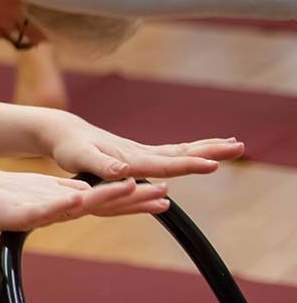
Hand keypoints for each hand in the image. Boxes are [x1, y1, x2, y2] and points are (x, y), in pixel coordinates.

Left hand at [0, 161, 173, 231]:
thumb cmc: (12, 195)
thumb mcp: (50, 193)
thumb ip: (75, 196)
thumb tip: (97, 196)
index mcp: (70, 203)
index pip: (110, 202)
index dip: (137, 201)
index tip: (165, 198)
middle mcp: (61, 210)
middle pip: (103, 206)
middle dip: (133, 202)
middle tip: (164, 197)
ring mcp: (43, 213)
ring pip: (79, 207)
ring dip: (105, 199)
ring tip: (130, 191)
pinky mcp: (21, 215)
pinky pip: (45, 211)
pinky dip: (62, 205)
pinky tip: (76, 199)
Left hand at [39, 114, 243, 181]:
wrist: (63, 132)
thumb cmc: (68, 147)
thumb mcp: (80, 157)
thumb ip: (101, 165)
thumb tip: (122, 169)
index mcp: (130, 157)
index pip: (165, 163)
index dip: (189, 165)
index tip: (213, 164)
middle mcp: (140, 153)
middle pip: (181, 152)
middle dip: (210, 150)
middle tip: (239, 146)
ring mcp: (141, 152)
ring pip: (180, 150)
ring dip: (206, 147)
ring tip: (233, 144)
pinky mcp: (139, 154)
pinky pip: (171, 153)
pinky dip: (190, 151)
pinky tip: (201, 152)